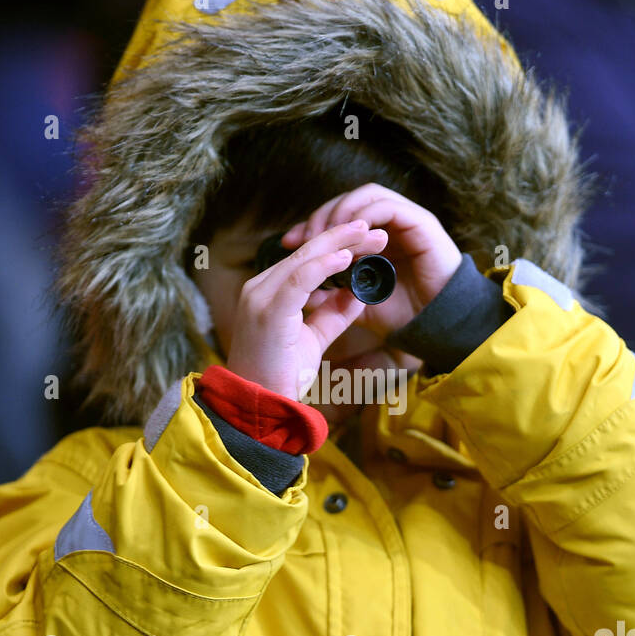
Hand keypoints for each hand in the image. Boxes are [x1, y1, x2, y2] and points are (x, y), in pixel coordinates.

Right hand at [226, 220, 388, 399]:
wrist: (259, 407)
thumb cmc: (280, 376)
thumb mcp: (313, 338)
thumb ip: (332, 313)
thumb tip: (359, 292)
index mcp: (268, 291)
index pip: (305, 259)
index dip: (336, 246)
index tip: (366, 240)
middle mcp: (260, 288)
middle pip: (306, 252)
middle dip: (343, 238)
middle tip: (375, 228)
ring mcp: (260, 297)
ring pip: (304, 259)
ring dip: (339, 244)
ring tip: (368, 234)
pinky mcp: (268, 310)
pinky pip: (299, 279)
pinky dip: (324, 266)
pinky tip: (346, 257)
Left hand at [281, 183, 462, 337]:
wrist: (437, 329)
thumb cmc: (402, 316)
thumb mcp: (356, 302)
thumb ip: (330, 292)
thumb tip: (299, 286)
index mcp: (377, 237)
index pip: (339, 215)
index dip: (312, 224)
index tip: (288, 242)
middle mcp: (392, 223)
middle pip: (350, 200)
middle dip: (322, 214)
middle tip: (303, 237)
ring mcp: (408, 220)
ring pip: (367, 196)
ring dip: (341, 211)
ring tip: (323, 235)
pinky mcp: (422, 223)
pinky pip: (388, 206)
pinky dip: (365, 215)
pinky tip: (348, 235)